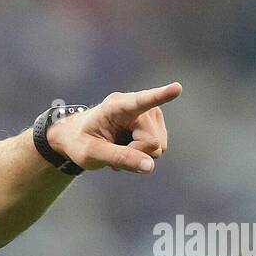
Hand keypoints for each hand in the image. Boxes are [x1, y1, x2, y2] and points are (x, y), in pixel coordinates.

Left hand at [47, 82, 180, 173]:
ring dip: (138, 154)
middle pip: (152, 142)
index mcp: (115, 106)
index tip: (177, 88)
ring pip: (158, 147)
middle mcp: (138, 106)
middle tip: (113, 150)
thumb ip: (120, 158)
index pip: (141, 101)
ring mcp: (150, 114)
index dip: (160, 96)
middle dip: (135, 154)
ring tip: (119, 146)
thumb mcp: (92, 153)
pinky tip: (127, 148)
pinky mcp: (156, 124)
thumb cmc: (81, 141)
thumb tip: (150, 166)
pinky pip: (158, 149)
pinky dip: (142, 154)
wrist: (78, 136)